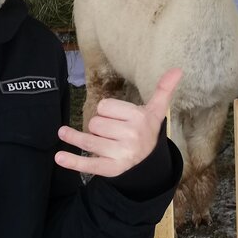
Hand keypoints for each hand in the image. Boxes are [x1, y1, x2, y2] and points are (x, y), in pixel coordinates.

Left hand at [54, 68, 181, 177]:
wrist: (149, 162)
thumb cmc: (147, 130)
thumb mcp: (156, 110)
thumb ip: (164, 89)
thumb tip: (178, 69)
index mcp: (140, 119)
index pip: (105, 106)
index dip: (106, 110)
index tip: (117, 117)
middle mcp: (131, 137)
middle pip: (95, 123)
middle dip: (98, 126)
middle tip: (110, 132)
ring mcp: (121, 154)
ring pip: (88, 140)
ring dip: (75, 137)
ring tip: (65, 133)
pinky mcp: (110, 169)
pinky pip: (88, 164)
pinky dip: (73, 161)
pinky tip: (59, 157)